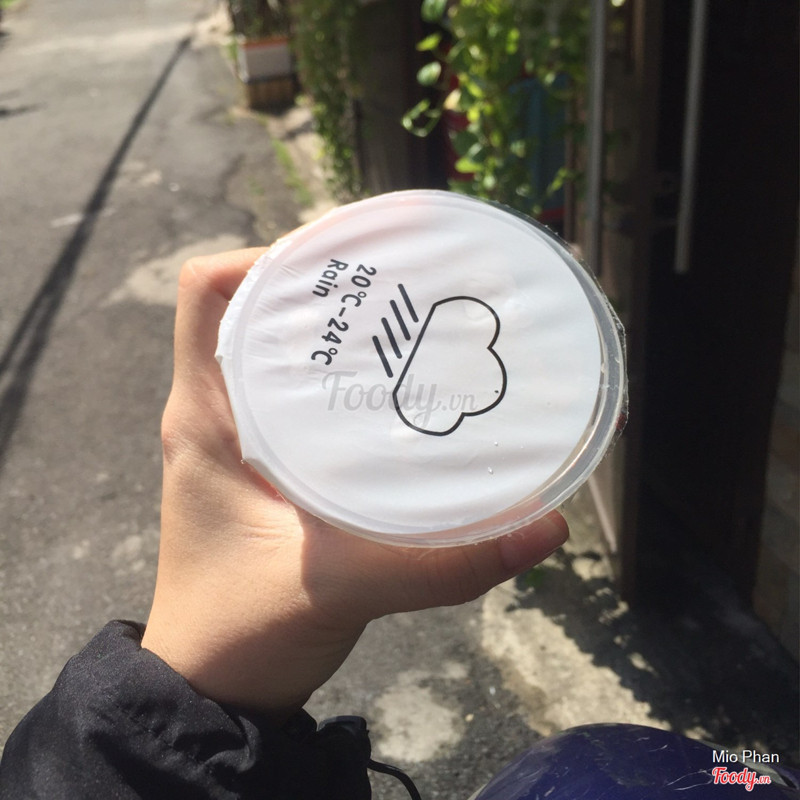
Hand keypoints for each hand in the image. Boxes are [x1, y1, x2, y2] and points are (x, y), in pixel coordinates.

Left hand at [141, 248, 568, 720]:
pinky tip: (410, 397)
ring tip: (419, 326)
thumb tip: (545, 527)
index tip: (349, 267)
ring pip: (287, 355)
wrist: (216, 694)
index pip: (207, 291)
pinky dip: (353, 388)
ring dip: (344, 338)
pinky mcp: (272, 471)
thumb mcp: (337, 588)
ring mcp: (244, 441)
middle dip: (329, 291)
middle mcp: (219, 414)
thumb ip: (439, 563)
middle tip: (409, 289)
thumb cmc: (243, 634)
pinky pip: (308, 403)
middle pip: (259, 311)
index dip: (268, 256)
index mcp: (204, 416)